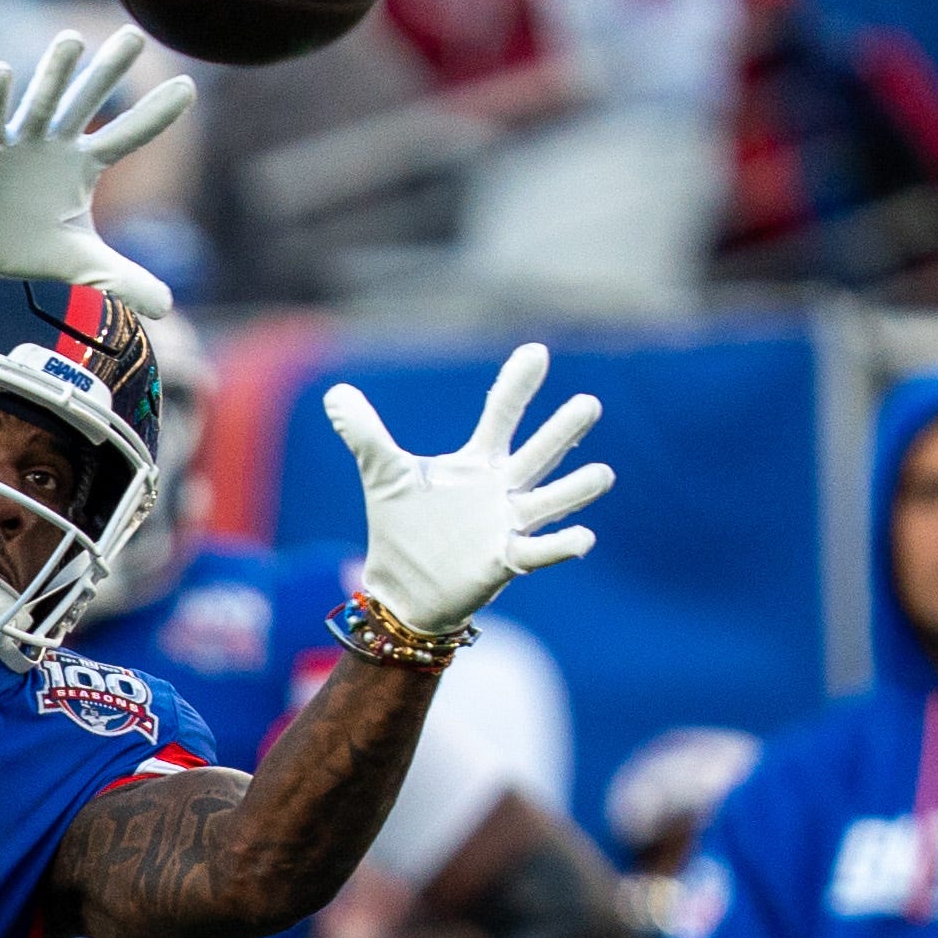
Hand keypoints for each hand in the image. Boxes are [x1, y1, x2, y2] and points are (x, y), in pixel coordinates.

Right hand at [0, 26, 196, 315]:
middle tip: (136, 35)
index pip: (127, 135)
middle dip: (110, 70)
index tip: (189, 87)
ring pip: (42, 101)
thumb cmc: (23, 246)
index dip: (156, 115)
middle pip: (88, 101)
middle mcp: (55, 143)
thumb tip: (168, 309)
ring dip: (54, 73)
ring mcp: (20, 141)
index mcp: (82, 164)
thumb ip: (124, 280)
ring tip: (72, 40)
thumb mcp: (81, 265)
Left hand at [324, 343, 611, 634]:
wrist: (402, 586)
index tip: (537, 351)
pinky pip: (539, 552)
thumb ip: (365, 433)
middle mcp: (502, 489)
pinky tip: (583, 536)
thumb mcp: (382, 473)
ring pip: (549, 502)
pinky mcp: (504, 562)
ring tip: (603, 474)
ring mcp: (507, 525)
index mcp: (478, 463)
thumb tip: (334, 393)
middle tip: (589, 403)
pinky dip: (560, 545)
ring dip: (575, 490)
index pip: (501, 415)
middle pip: (537, 453)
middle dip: (561, 431)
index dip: (516, 386)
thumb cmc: (402, 528)